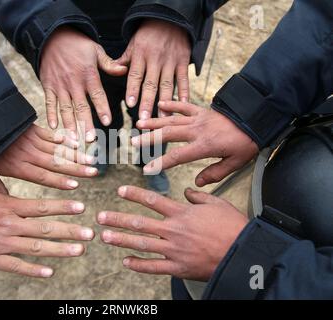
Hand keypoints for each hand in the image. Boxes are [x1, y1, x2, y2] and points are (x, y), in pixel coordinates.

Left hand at [0, 124, 96, 193]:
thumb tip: (5, 201)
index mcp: (18, 167)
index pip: (43, 176)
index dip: (60, 181)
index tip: (76, 186)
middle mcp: (29, 154)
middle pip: (56, 163)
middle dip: (76, 169)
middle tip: (93, 173)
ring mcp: (32, 141)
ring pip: (58, 149)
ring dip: (75, 155)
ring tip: (91, 160)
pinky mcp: (33, 129)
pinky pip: (52, 134)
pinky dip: (65, 138)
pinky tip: (77, 142)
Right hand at [0, 190, 94, 276]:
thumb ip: (9, 196)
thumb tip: (23, 193)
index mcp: (9, 207)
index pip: (42, 207)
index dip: (63, 207)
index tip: (81, 207)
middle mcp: (9, 225)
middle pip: (45, 228)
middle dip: (69, 231)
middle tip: (89, 234)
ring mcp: (2, 243)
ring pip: (35, 247)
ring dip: (59, 249)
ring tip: (78, 250)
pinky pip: (15, 266)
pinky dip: (32, 269)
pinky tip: (49, 272)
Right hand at [40, 26, 126, 140]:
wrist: (52, 37)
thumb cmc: (78, 45)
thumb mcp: (96, 51)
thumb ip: (110, 64)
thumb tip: (125, 70)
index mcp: (88, 74)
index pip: (97, 94)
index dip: (102, 108)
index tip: (107, 122)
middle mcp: (74, 82)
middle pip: (81, 106)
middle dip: (86, 124)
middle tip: (91, 139)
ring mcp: (60, 86)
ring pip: (65, 109)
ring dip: (69, 125)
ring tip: (74, 140)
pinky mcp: (48, 86)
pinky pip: (49, 103)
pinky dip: (50, 115)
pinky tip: (53, 128)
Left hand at [97, 186, 247, 280]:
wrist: (243, 253)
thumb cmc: (232, 227)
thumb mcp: (217, 203)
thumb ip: (199, 196)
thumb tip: (187, 191)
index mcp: (182, 213)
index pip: (152, 200)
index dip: (134, 194)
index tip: (120, 190)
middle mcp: (173, 230)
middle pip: (140, 223)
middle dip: (118, 219)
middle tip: (101, 217)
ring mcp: (174, 250)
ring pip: (141, 244)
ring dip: (121, 239)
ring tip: (105, 236)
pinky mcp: (178, 268)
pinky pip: (154, 267)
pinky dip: (139, 265)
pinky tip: (126, 261)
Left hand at [117, 19, 190, 118]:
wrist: (169, 19)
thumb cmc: (147, 35)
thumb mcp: (133, 44)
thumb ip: (123, 60)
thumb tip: (112, 70)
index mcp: (140, 55)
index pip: (135, 75)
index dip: (133, 90)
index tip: (130, 104)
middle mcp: (155, 59)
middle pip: (150, 84)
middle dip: (147, 102)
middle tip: (144, 118)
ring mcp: (170, 61)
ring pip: (167, 85)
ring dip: (165, 103)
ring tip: (163, 118)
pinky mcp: (183, 61)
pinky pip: (183, 78)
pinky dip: (184, 91)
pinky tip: (183, 105)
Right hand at [133, 101, 258, 186]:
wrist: (257, 119)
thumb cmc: (246, 142)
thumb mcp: (235, 163)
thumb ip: (214, 173)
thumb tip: (197, 183)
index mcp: (204, 146)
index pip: (178, 156)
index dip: (160, 163)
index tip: (147, 168)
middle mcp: (197, 131)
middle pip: (168, 135)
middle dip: (149, 139)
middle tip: (134, 142)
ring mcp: (198, 119)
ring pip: (172, 120)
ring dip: (154, 122)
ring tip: (139, 124)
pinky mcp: (202, 111)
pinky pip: (184, 106)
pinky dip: (172, 104)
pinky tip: (161, 104)